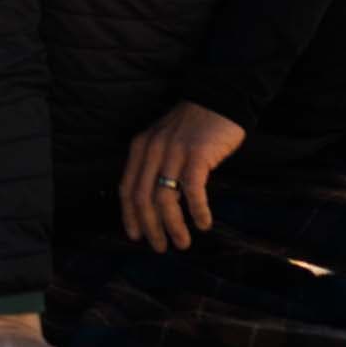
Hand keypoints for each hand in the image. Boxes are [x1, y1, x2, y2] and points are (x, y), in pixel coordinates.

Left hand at [118, 100, 244, 251]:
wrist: (219, 99)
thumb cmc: (193, 126)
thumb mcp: (163, 141)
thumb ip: (155, 165)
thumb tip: (154, 204)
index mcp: (140, 148)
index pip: (126, 189)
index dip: (129, 216)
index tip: (135, 236)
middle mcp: (151, 150)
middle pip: (142, 198)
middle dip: (150, 227)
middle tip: (160, 247)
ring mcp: (173, 152)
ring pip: (165, 198)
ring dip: (173, 226)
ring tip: (182, 242)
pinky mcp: (196, 154)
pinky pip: (192, 190)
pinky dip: (196, 211)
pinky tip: (203, 223)